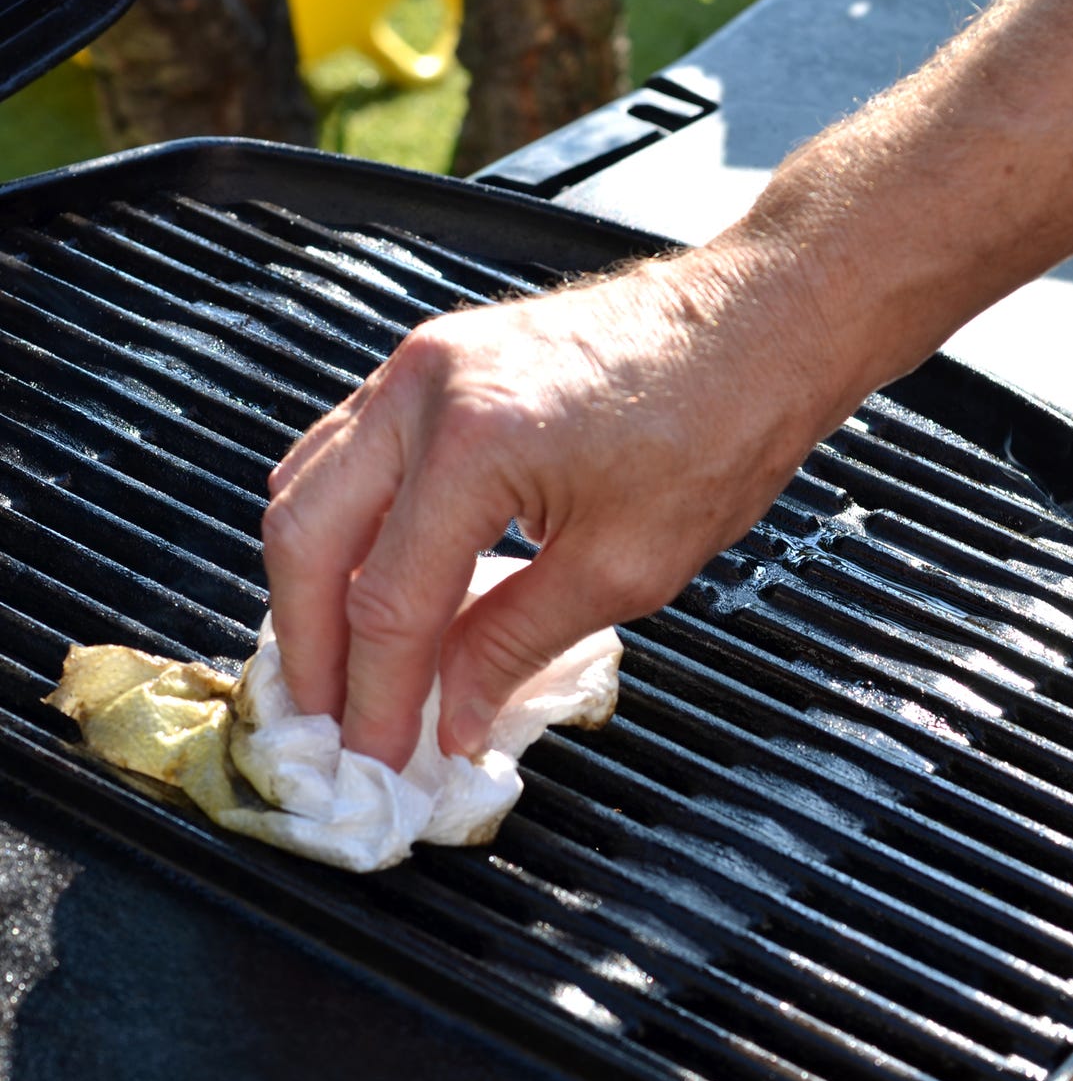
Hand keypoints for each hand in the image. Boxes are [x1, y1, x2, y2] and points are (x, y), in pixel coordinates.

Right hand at [261, 237, 860, 768]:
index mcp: (474, 443)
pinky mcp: (436, 360)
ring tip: (337, 660)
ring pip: (310, 486)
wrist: (758, 325)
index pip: (389, 602)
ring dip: (314, 582)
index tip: (377, 755)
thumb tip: (451, 713)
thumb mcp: (626, 565)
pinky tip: (364, 573)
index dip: (376, 696)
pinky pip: (348, 450)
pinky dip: (345, 524)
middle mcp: (425, 390)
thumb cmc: (719, 425)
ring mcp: (422, 364)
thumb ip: (514, 643)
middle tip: (327, 719)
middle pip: (307, 535)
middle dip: (309, 643)